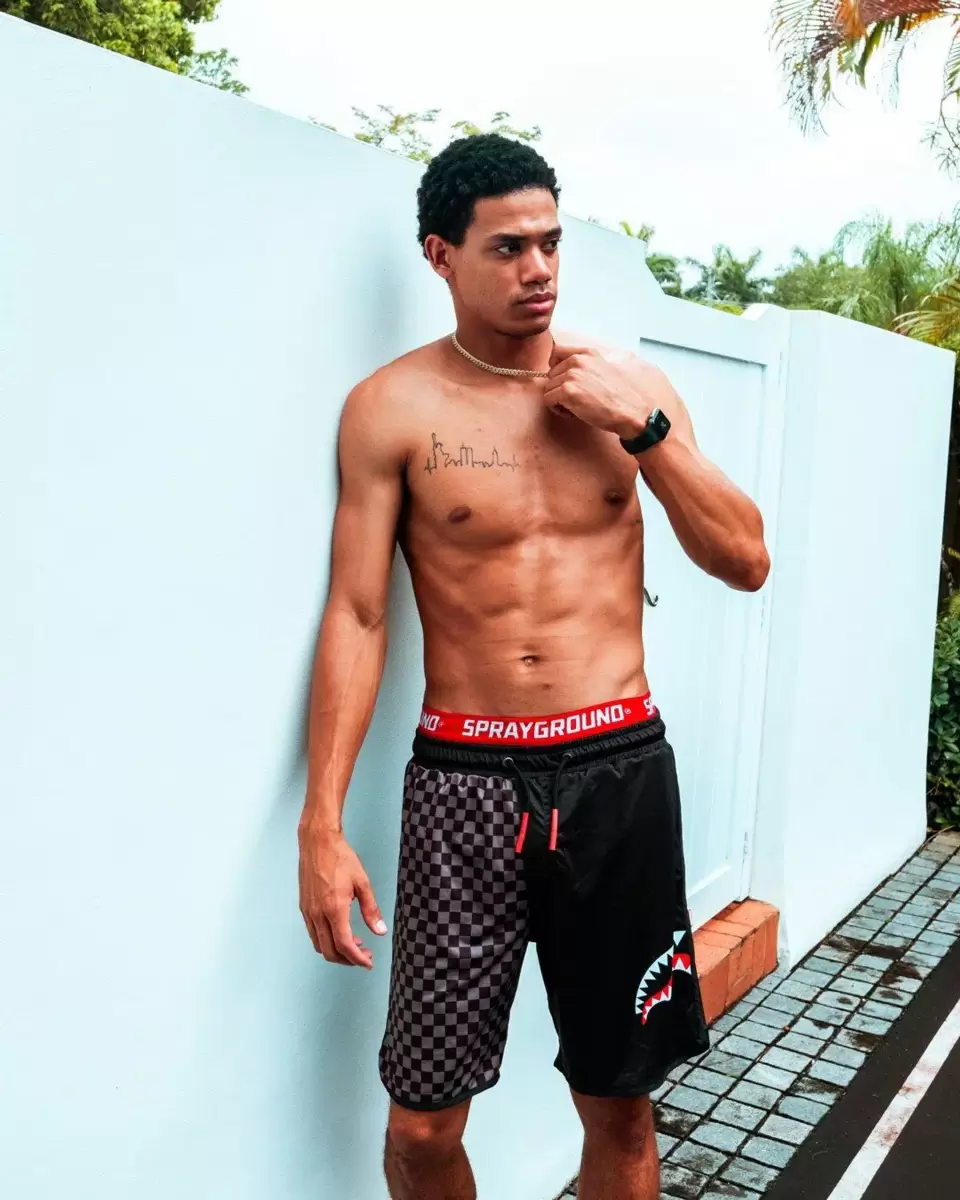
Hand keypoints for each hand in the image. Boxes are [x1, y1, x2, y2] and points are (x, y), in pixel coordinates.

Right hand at [298, 828, 386, 968]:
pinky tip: (339, 932)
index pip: (345, 945)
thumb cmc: (340, 858)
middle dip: (348, 960)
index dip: (357, 959)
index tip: (368, 963)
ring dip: (336, 951)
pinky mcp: (304, 907)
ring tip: (355, 945)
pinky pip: (313, 934)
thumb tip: (380, 931)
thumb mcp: (362, 882)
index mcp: (334, 909)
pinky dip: (326, 941)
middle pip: (330, 951)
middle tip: (365, 956)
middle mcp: (318, 914)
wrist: (317, 842)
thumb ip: (371, 909)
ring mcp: (308, 912)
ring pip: (319, 945)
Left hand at [543, 340, 675, 438]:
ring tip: (577, 406)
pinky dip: (557, 409)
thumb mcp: (609, 367)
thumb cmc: (622, 395)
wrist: (633, 412)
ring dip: (559, 400)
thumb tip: (576, 364)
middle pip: (551, 373)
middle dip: (559, 387)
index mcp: (587, 352)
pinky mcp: (568, 392)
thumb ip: (590, 363)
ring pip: (548, 388)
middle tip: (577, 399)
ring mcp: (571, 375)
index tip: (566, 380)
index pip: (556, 352)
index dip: (557, 369)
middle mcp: (577, 360)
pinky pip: (548, 400)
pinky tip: (574, 412)